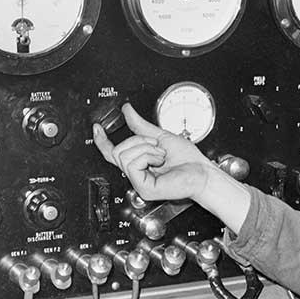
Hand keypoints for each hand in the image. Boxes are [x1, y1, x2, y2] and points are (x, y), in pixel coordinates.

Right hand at [93, 103, 210, 201]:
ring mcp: (139, 182)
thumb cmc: (189, 160)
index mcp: (140, 162)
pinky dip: (147, 156)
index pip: (114, 153)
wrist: (202, 172)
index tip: (97, 128)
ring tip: (161, 156)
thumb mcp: (161, 136)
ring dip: (146, 148)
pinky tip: (159, 161)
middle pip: (117, 151)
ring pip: (123, 155)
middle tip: (157, 146)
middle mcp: (137, 173)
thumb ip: (141, 125)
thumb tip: (127, 111)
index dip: (102, 141)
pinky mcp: (143, 187)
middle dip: (138, 141)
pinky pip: (132, 164)